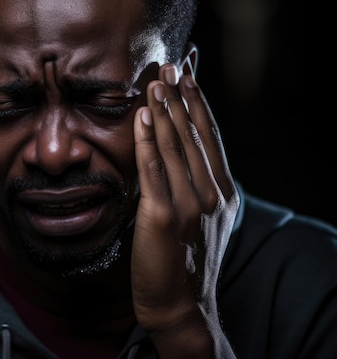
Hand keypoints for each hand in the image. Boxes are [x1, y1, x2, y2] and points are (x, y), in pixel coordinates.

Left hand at [131, 63, 238, 357]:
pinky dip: (147, 141)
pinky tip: (142, 118)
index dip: (198, 102)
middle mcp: (212, 192)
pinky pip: (154, 170)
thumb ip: (196, 181)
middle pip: (194, 134)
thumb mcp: (201, 213)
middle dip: (181, 97)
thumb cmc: (185, 255)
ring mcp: (190, 204)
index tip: (188, 74)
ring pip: (175, 146)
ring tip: (154, 83)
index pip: (209, 136)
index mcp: (222, 189)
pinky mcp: (164, 216)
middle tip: (170, 66)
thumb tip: (180, 146)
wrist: (179, 299)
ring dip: (163, 111)